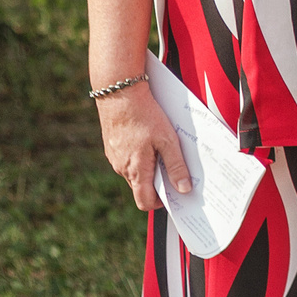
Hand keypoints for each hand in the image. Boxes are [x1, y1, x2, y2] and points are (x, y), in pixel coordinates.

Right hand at [97, 87, 189, 211]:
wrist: (120, 94)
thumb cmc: (144, 115)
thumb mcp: (168, 140)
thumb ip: (176, 166)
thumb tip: (184, 188)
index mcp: (135, 170)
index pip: (144, 202)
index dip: (160, 203)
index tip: (174, 194)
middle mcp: (122, 168)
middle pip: (141, 186)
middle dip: (158, 181)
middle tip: (174, 167)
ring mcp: (115, 157)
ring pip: (134, 171)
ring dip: (149, 166)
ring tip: (163, 148)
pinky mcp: (112, 146)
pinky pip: (127, 158)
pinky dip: (139, 154)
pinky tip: (148, 138)